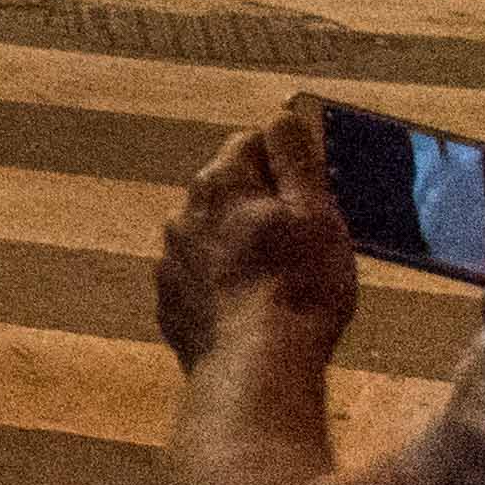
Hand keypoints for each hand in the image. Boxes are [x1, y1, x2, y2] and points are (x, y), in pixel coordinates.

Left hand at [155, 100, 358, 374]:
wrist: (255, 369)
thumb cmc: (297, 288)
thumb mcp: (315, 213)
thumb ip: (295, 158)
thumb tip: (282, 115)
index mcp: (220, 183)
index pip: (252, 143)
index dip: (287, 161)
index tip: (312, 188)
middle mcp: (184, 212)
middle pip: (229, 190)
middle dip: (262, 205)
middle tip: (302, 240)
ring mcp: (171, 259)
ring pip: (212, 236)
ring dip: (239, 247)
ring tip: (279, 282)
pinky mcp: (170, 302)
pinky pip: (200, 281)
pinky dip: (223, 287)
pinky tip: (252, 310)